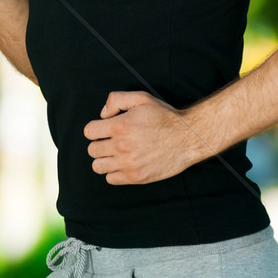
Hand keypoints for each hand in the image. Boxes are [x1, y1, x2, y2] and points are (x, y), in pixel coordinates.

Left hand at [83, 91, 203, 184]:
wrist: (187, 138)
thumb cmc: (165, 117)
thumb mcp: (141, 98)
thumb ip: (116, 99)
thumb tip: (102, 114)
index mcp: (120, 126)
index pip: (89, 132)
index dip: (96, 129)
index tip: (105, 129)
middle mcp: (121, 146)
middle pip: (92, 150)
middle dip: (99, 144)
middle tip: (112, 141)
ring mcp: (128, 163)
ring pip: (98, 166)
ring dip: (104, 159)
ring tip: (116, 154)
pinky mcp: (136, 177)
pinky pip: (111, 179)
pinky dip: (114, 172)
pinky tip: (124, 164)